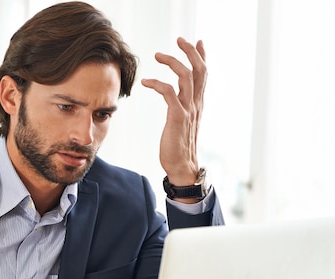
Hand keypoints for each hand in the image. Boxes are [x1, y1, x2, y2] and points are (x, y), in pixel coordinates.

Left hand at [141, 37, 206, 187]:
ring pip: (186, 77)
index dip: (202, 56)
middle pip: (199, 70)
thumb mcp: (182, 121)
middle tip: (179, 38)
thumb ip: (181, 106)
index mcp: (198, 104)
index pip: (204, 74)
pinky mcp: (178, 118)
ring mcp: (188, 110)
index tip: (198, 42)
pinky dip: (158, 83)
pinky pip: (169, 93)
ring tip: (158, 55)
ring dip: (172, 62)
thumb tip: (177, 96)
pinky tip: (146, 82)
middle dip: (190, 51)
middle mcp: (196, 104)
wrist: (182, 166)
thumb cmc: (178, 146)